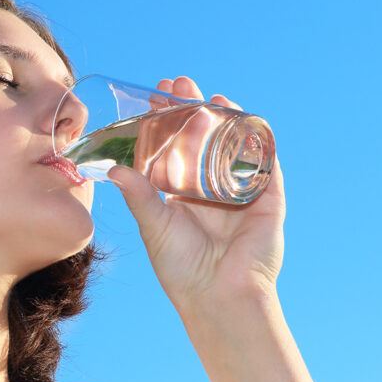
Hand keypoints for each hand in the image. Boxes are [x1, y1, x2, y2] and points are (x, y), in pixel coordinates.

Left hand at [106, 76, 285, 317]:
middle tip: (180, 84)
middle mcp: (211, 189)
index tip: (156, 97)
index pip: (174, 147)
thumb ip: (139, 195)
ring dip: (224, 117)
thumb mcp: (155, 226)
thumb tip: (113, 169)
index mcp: (182, 194)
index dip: (166, 122)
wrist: (219, 296)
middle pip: (203, 138)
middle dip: (192, 109)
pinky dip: (256, 138)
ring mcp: (241, 191)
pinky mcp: (268, 197)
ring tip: (208, 97)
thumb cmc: (182, 268)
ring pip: (233, 144)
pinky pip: (265, 161)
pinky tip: (243, 117)